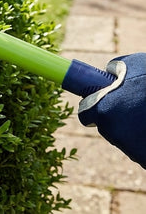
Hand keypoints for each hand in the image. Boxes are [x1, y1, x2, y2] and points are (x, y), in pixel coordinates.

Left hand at [78, 52, 145, 167]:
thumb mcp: (134, 65)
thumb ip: (115, 70)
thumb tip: (109, 73)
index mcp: (102, 109)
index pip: (86, 115)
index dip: (93, 108)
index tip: (100, 106)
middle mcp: (112, 132)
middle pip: (107, 127)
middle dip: (116, 118)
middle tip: (133, 108)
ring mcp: (130, 149)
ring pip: (125, 138)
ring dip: (133, 129)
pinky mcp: (145, 160)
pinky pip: (141, 150)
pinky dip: (145, 141)